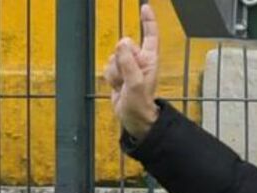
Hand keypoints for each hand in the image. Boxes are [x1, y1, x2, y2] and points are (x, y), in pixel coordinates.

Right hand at [103, 4, 159, 139]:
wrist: (133, 118)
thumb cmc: (141, 105)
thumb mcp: (135, 84)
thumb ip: (129, 63)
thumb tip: (123, 43)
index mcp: (149, 60)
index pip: (150, 36)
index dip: (148, 21)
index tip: (145, 7)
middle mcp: (139, 60)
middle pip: (123, 46)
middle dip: (120, 62)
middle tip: (127, 79)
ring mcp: (128, 66)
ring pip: (112, 57)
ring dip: (114, 72)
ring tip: (124, 85)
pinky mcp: (118, 73)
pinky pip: (107, 67)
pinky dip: (109, 77)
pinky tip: (118, 87)